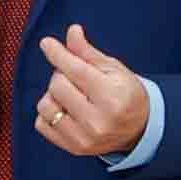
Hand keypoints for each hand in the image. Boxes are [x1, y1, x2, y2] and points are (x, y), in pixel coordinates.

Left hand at [33, 23, 153, 162]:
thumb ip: (88, 52)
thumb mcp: (114, 69)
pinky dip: (49, 112)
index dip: (58, 54)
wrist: (139, 129)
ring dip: (53, 94)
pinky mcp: (73, 148)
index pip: (76, 71)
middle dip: (62, 74)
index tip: (47, 44)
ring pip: (46, 105)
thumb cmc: (126, 94)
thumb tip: (72, 31)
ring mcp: (84, 138)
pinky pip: (42, 124)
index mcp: (111, 97)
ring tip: (70, 94)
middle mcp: (97, 121)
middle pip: (57, 85)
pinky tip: (65, 109)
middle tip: (75, 76)